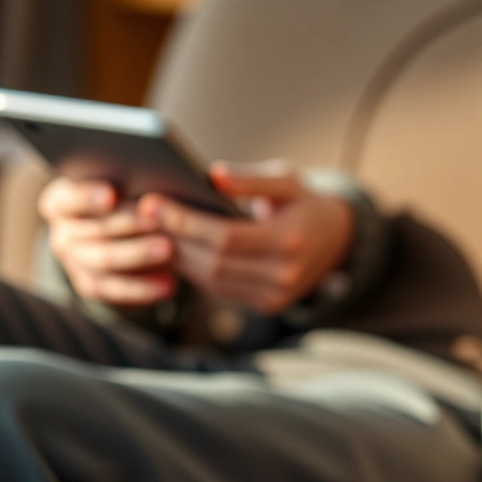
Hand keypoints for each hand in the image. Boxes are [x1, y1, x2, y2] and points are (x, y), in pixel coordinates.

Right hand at [40, 177, 177, 307]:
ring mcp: (74, 262)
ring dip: (138, 254)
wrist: (118, 235)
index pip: (68, 199)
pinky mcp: (90, 285)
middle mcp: (62, 232)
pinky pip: (116, 288)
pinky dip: (143, 287)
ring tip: (169, 249)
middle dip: (127, 223)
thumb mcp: (121, 185)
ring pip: (104, 259)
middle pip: (93, 229)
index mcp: (61, 201)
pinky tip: (169, 283)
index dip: (88, 196)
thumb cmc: (123, 196)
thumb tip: (157, 190)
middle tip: (156, 220)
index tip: (112, 194)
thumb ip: (130, 182)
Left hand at [138, 162, 355, 315]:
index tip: (153, 203)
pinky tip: (178, 250)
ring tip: (153, 231)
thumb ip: (250, 179)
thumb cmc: (305, 203)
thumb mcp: (286, 180)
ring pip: (212, 281)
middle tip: (143, 215)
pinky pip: (220, 291)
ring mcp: (276, 295)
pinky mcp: (267, 306)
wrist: (337, 239)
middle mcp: (285, 274)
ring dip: (179, 257)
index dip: (185, 222)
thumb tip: (212, 175)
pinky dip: (195, 271)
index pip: (225, 237)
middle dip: (173, 238)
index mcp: (290, 240)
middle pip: (213, 262)